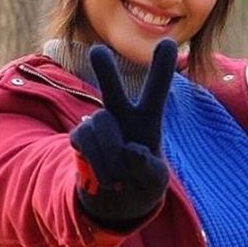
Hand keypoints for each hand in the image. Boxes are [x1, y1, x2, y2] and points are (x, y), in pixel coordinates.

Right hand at [69, 39, 176, 226]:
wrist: (115, 203)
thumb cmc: (142, 185)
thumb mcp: (155, 182)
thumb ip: (148, 168)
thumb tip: (129, 150)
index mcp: (147, 119)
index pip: (156, 91)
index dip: (161, 68)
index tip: (168, 42)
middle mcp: (121, 115)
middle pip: (112, 90)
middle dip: (104, 72)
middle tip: (97, 51)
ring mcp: (98, 125)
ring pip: (99, 125)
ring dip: (110, 154)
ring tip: (118, 178)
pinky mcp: (79, 139)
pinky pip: (84, 142)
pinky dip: (98, 164)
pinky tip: (105, 178)